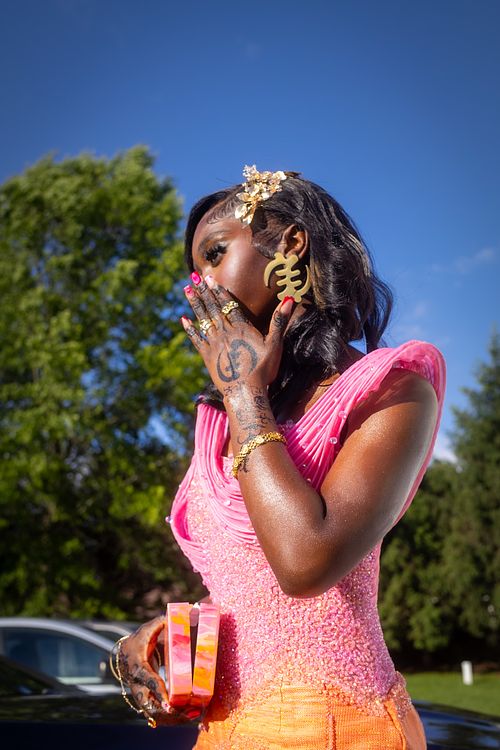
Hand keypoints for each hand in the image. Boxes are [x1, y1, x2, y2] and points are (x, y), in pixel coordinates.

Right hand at [117, 616, 194, 725]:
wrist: (124, 656)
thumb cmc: (138, 641)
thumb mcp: (146, 631)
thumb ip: (159, 623)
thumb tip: (177, 613)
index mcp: (138, 668)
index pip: (149, 681)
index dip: (158, 691)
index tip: (168, 703)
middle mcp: (138, 686)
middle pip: (150, 705)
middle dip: (167, 712)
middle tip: (186, 712)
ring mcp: (141, 695)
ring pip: (154, 713)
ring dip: (173, 717)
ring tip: (193, 715)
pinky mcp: (147, 700)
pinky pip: (158, 713)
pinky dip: (171, 717)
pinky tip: (188, 716)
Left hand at [181, 274, 293, 395]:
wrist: (246, 391)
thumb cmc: (263, 369)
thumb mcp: (275, 344)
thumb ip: (279, 320)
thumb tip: (289, 299)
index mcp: (241, 328)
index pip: (228, 305)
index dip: (219, 291)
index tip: (210, 278)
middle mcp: (225, 332)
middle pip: (213, 308)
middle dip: (204, 291)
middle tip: (194, 277)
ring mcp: (214, 344)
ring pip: (203, 320)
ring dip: (195, 304)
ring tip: (187, 289)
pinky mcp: (207, 356)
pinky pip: (196, 339)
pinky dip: (190, 329)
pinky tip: (183, 319)